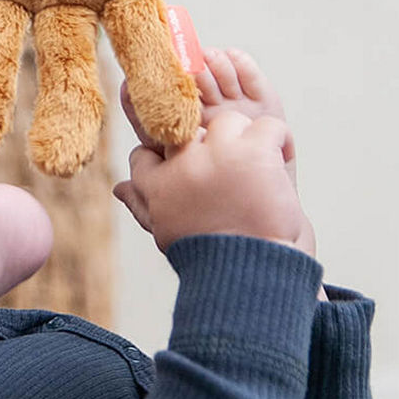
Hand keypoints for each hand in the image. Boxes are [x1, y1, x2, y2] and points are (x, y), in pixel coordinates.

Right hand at [114, 112, 314, 255]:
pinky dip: (279, 138)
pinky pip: (269, 126)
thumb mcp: (167, 231)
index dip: (166, 159)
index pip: (146, 153)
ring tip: (260, 168)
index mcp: (158, 184)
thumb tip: (119, 188)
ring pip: (229, 123)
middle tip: (229, 171)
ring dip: (245, 141)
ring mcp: (219, 154)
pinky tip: (280, 159)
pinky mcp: (254, 152)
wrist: (252, 275)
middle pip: (188, 132)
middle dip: (206, 147)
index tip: (188, 175)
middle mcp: (184, 163)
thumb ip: (142, 204)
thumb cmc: (211, 259)